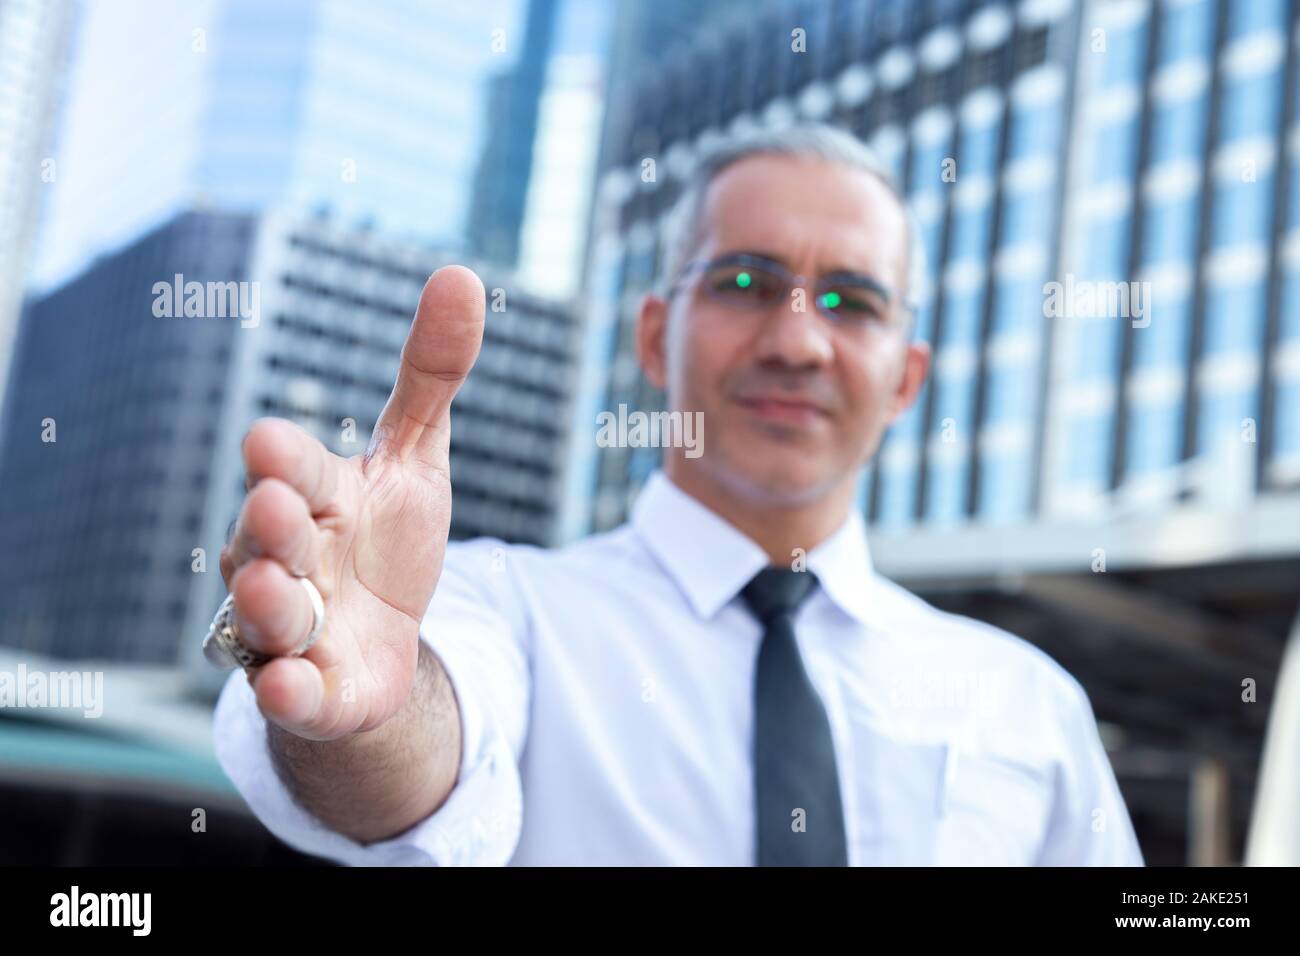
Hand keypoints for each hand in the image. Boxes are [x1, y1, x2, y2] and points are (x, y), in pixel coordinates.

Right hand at [219, 266, 483, 740]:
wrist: (377, 642)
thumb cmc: (385, 539)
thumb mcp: (417, 458)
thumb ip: (430, 376)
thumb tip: (462, 275)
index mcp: (315, 497)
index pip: (296, 471)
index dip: (284, 461)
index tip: (267, 441)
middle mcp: (289, 557)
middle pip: (271, 538)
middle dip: (270, 523)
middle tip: (275, 503)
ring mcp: (292, 626)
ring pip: (269, 614)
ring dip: (268, 600)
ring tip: (273, 586)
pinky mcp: (309, 690)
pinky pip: (290, 693)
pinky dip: (287, 690)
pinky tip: (286, 686)